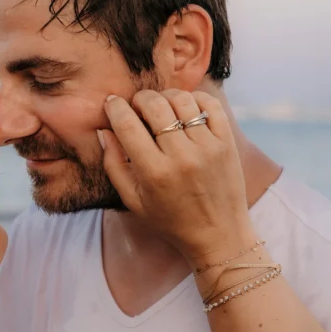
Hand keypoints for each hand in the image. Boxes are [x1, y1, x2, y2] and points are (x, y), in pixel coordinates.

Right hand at [100, 90, 255, 267]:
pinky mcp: (227, 142)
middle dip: (139, 99)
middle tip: (135, 105)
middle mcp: (182, 157)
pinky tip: (184, 107)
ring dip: (165, 96)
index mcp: (154, 173)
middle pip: (154, 105)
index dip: (115, 108)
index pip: (128, 125)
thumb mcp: (133, 201)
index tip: (111, 103)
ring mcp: (208, 147)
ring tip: (159, 106)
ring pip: (181, 100)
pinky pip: (209, 105)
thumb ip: (113, 165)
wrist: (218, 234)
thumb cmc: (170, 220)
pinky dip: (194, 98)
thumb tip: (103, 131)